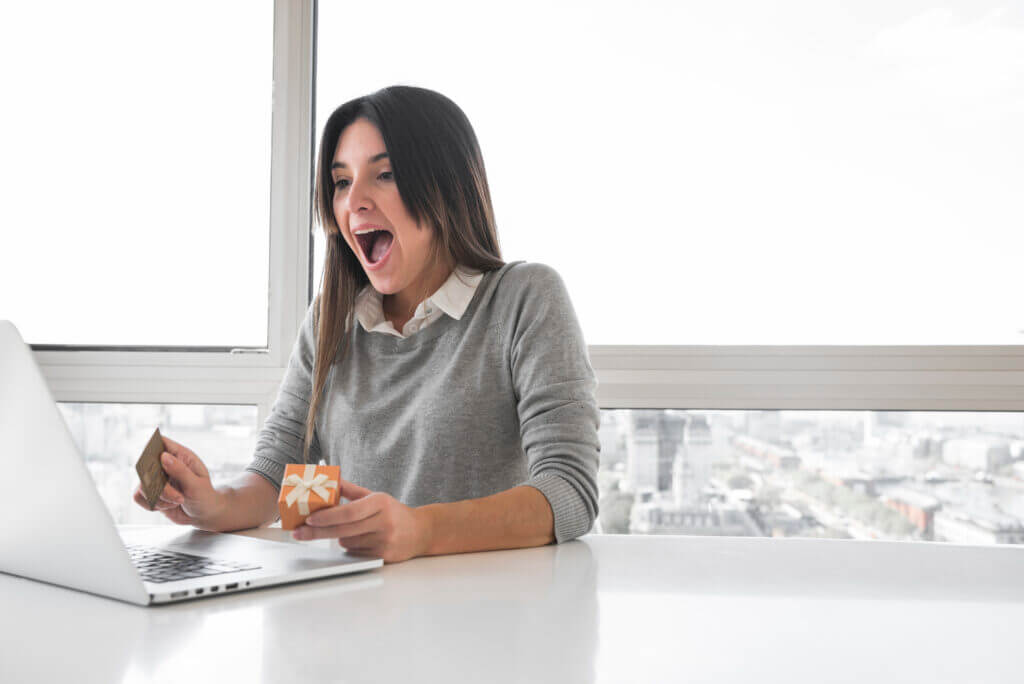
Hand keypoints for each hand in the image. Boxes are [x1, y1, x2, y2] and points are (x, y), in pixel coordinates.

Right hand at [132, 435, 225, 528]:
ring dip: (159, 497)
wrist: (203, 515)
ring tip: (178, 500)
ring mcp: (157, 479)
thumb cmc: (204, 496)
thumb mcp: (196, 484)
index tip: (153, 460)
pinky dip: (152, 504)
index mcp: (181, 457)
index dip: (152, 446)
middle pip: (147, 465)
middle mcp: (167, 465)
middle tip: (178, 495)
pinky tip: (168, 505)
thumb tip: (163, 456)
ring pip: (143, 484)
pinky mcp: (151, 493)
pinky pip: (139, 496)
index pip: (162, 442)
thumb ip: (180, 470)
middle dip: (159, 484)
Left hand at [292, 478, 432, 562]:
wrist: (421, 531)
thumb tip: (330, 480)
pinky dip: (351, 547)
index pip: (349, 512)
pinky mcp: (384, 556)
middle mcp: (384, 522)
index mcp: (380, 503)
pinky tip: (362, 540)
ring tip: (350, 531)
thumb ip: (351, 491)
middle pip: (343, 529)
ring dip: (340, 538)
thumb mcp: (376, 497)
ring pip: (347, 542)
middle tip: (299, 533)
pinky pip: (356, 553)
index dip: (327, 516)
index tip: (309, 519)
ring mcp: (385, 540)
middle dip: (318, 532)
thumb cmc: (394, 512)